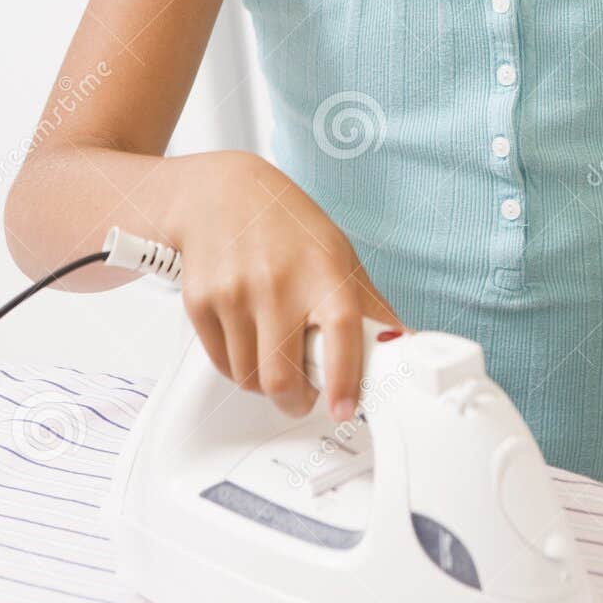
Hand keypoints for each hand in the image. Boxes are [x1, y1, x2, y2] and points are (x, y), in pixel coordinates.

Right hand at [173, 150, 403, 420]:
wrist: (220, 193)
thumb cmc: (286, 225)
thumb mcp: (338, 254)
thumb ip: (369, 306)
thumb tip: (402, 345)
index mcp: (323, 270)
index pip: (340, 332)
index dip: (344, 380)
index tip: (344, 409)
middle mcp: (277, 282)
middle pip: (282, 378)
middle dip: (296, 401)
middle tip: (306, 397)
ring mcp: (234, 293)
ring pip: (249, 379)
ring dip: (266, 384)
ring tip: (277, 358)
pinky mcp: (199, 302)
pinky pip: (222, 365)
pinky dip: (239, 368)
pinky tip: (250, 341)